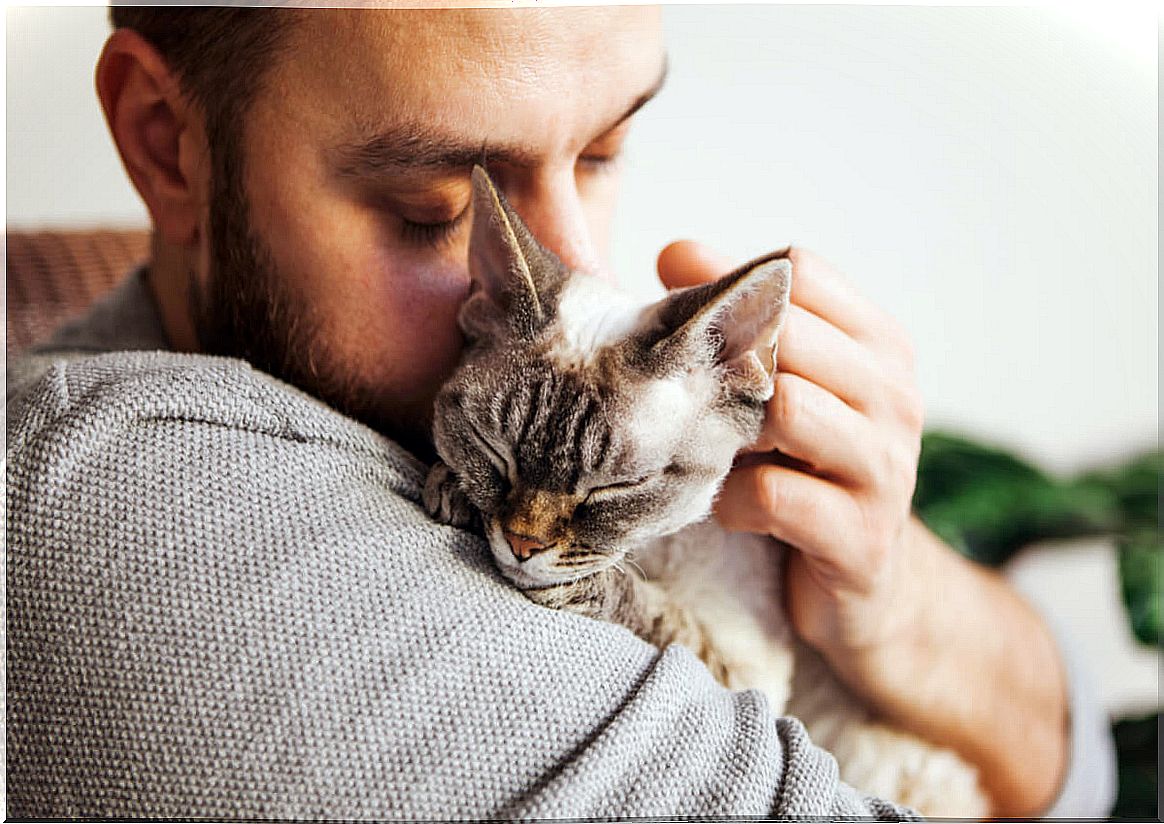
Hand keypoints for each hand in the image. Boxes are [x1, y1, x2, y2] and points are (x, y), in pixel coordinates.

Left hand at [656, 240, 1069, 816]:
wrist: (869, 589)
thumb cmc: (809, 473)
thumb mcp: (787, 390)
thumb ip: (743, 322)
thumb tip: (675, 251)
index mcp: (880, 347)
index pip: (802, 272)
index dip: (730, 281)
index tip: (678, 304)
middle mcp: (895, 397)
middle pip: (787, 333)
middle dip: (721, 356)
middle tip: (680, 388)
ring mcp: (886, 468)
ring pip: (785, 407)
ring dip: (726, 430)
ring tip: (711, 451)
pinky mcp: (860, 538)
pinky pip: (770, 494)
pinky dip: (730, 500)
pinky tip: (728, 508)